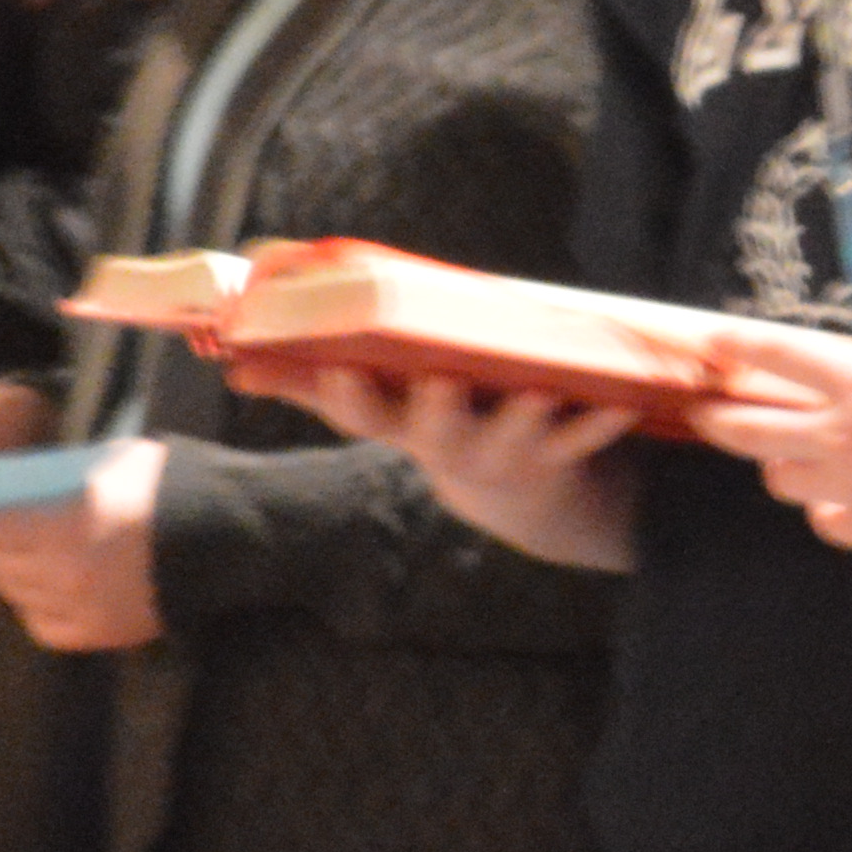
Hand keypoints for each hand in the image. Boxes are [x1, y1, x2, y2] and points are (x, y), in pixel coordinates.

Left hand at [0, 433, 167, 652]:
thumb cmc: (174, 484)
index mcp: (66, 523)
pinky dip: (37, 603)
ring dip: (7, 570)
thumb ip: (54, 480)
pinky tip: (50, 583)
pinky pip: (43, 623)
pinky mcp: (101, 634)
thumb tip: (4, 489)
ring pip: (14, 593)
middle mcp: (65, 573)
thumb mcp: (110, 463)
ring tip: (17, 549)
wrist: (239, 535)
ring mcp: (82, 609)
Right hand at [289, 367, 645, 570]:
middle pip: (433, 428)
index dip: (343, 394)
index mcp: (399, 424)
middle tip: (440, 381)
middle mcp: (445, 445)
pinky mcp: (556, 455)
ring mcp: (502, 453)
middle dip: (436, 407)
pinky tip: (621, 402)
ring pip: (511, 436)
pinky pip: (581, 439)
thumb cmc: (436, 422)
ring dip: (523, 416)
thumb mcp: (377, 406)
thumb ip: (311, 379)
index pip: (359, 411)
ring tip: (536, 390)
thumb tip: (231, 354)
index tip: (337, 368)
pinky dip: (600, 421)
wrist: (520, 497)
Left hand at [686, 326, 851, 565]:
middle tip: (707, 415)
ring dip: (778, 464)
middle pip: (749, 428)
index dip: (737, 346)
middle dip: (718, 419)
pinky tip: (848, 499)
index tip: (711, 343)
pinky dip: (828, 507)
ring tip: (788, 459)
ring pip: (779, 479)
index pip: (778, 356)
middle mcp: (838, 434)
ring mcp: (847, 486)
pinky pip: (825, 518)